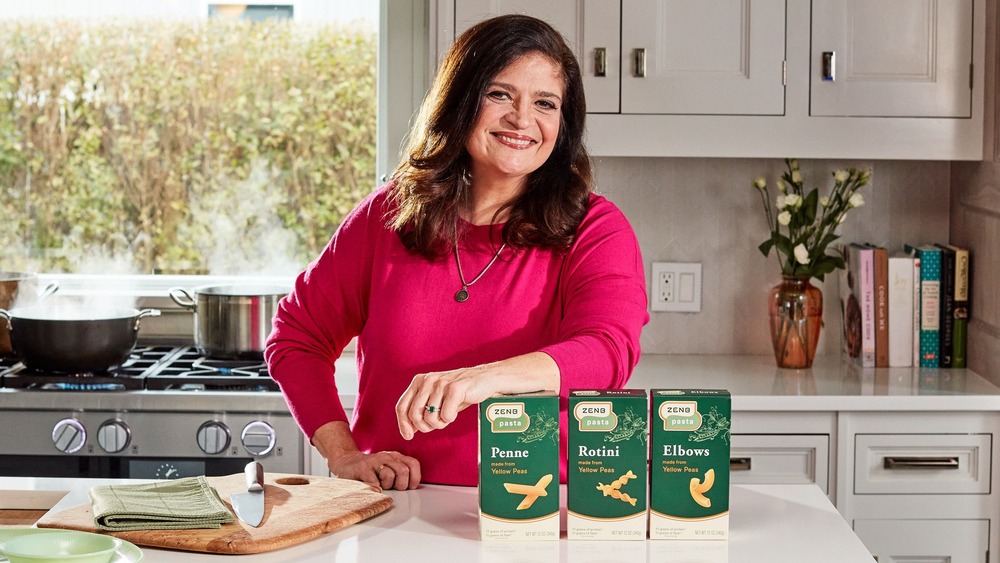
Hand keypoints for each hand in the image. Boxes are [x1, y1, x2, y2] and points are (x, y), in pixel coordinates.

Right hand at [328, 449, 421, 490]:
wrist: (346, 463)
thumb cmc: (370, 470)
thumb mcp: (388, 469)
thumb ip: (400, 474)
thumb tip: (413, 486)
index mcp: (395, 457)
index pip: (413, 464)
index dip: (415, 478)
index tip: (409, 487)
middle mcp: (386, 457)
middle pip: (403, 471)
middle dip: (401, 485)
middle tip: (393, 488)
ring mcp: (373, 461)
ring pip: (389, 476)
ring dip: (386, 486)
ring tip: (380, 485)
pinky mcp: (362, 468)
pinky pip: (374, 482)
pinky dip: (374, 489)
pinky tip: (371, 487)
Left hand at [395, 352, 559, 440]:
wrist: (487, 380)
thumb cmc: (461, 392)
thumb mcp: (437, 399)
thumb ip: (421, 409)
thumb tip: (408, 430)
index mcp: (420, 381)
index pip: (401, 406)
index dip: (403, 425)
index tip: (409, 437)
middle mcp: (428, 380)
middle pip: (414, 415)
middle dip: (425, 427)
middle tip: (438, 425)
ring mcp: (441, 383)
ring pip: (430, 418)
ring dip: (440, 424)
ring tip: (449, 416)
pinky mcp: (455, 388)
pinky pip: (446, 416)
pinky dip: (450, 419)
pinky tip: (456, 413)